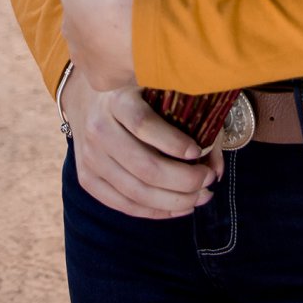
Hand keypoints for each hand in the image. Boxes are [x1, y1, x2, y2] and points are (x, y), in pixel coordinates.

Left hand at [60, 0, 156, 93]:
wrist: (137, 25)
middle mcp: (67, 23)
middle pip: (88, 20)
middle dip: (108, 19)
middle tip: (135, 18)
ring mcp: (79, 54)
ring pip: (95, 49)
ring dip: (111, 46)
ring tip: (139, 40)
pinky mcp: (94, 78)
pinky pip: (110, 72)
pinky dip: (123, 66)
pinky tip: (140, 58)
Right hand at [61, 69, 225, 219]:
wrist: (87, 100)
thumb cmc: (136, 94)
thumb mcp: (158, 91)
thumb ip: (190, 119)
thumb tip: (216, 168)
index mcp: (117, 99)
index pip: (143, 124)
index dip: (173, 142)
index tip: (199, 151)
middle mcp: (98, 128)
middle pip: (143, 166)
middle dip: (183, 180)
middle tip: (208, 181)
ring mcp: (90, 157)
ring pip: (135, 191)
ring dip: (173, 201)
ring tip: (199, 198)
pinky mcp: (86, 179)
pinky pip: (123, 204)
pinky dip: (154, 211)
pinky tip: (178, 208)